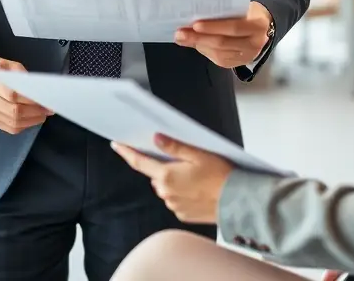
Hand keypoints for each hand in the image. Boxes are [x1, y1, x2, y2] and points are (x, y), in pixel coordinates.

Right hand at [0, 54, 51, 133]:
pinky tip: (32, 119)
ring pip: (13, 123)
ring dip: (32, 121)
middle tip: (49, 110)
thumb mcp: (11, 65)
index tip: (47, 101)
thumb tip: (41, 93)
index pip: (13, 95)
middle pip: (14, 112)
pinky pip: (10, 128)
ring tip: (43, 115)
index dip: (32, 101)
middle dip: (35, 113)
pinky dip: (24, 125)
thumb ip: (24, 78)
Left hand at [111, 134, 233, 223]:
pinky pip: (175, 200)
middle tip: (183, 162)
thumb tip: (156, 138)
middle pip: (155, 175)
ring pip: (165, 188)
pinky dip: (181, 193)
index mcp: (167, 176)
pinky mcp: (182, 214)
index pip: (140, 162)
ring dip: (173, 181)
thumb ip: (174, 147)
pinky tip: (197, 189)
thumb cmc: (220, 175)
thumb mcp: (198, 154)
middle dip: (163, 167)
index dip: (127, 152)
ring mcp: (173, 205)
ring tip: (195, 177)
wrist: (237, 201)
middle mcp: (166, 192)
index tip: (116, 145)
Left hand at [174, 1, 271, 68]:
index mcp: (257, 25)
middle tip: (180, 33)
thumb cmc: (247, 12)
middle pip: (223, 42)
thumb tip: (194, 17)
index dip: (214, 27)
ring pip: (219, 53)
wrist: (263, 26)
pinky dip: (204, 50)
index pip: (234, 27)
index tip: (195, 24)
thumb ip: (223, 12)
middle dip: (199, 38)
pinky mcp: (238, 64)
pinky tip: (195, 43)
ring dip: (198, 45)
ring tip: (182, 37)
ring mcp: (247, 56)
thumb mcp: (240, 7)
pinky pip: (218, 59)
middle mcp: (255, 43)